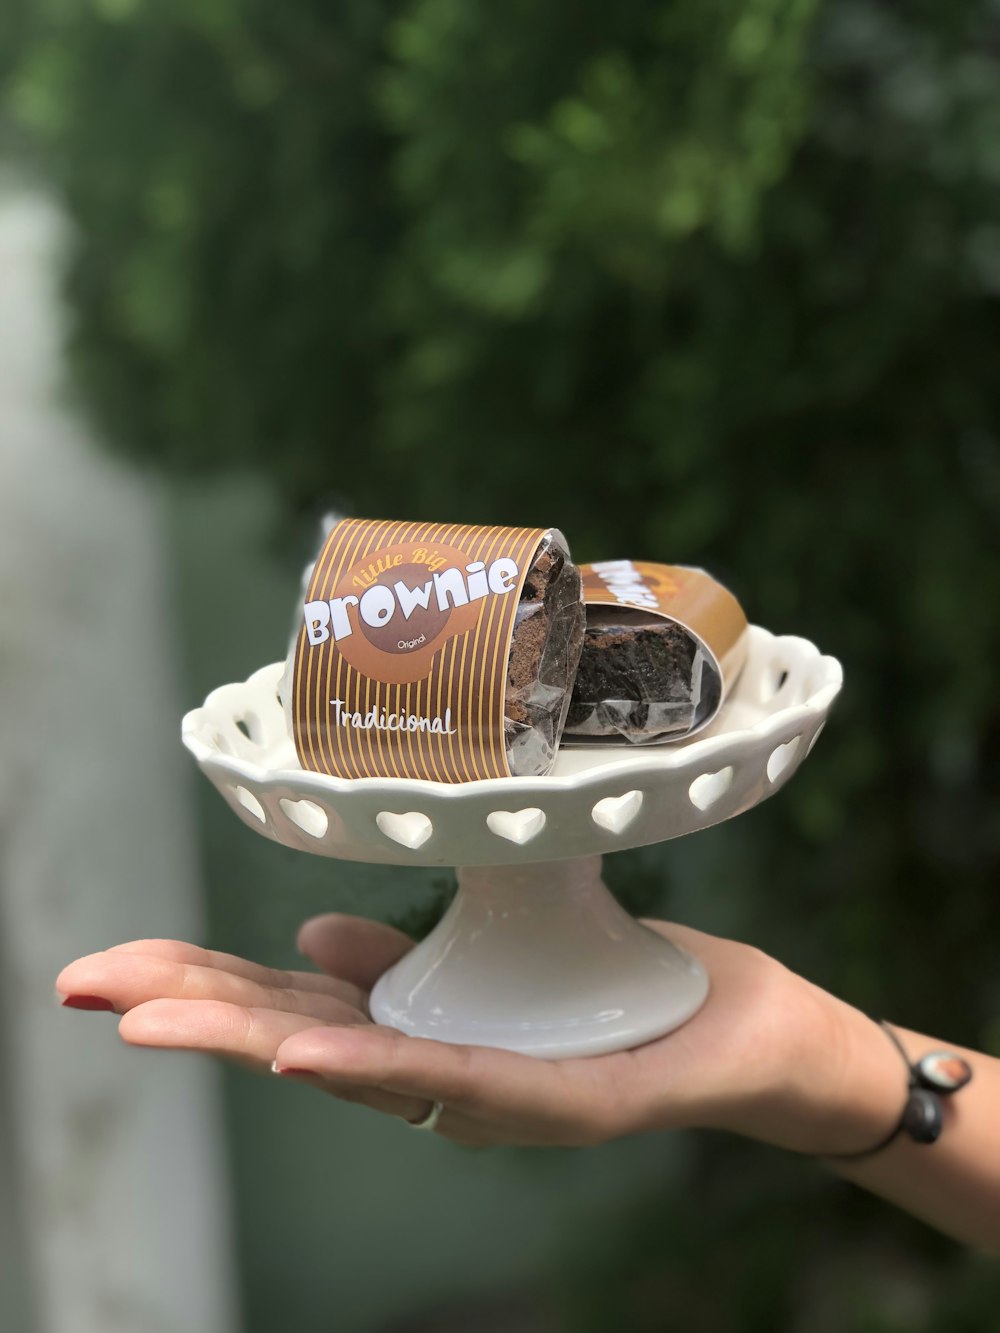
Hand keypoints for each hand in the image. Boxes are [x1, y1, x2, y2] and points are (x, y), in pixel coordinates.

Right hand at [56, 916, 903, 1153]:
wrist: (737, 1029)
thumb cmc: (611, 984)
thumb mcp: (486, 960)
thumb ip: (396, 961)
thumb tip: (308, 934)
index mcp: (410, 1024)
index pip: (283, 1004)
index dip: (195, 988)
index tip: (108, 969)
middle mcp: (435, 1065)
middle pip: (293, 1035)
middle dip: (188, 1013)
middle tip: (84, 988)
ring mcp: (491, 1089)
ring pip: (356, 1065)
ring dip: (253, 1039)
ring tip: (157, 1018)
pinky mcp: (559, 1097)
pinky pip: (461, 1080)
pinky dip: (380, 1066)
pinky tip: (314, 1051)